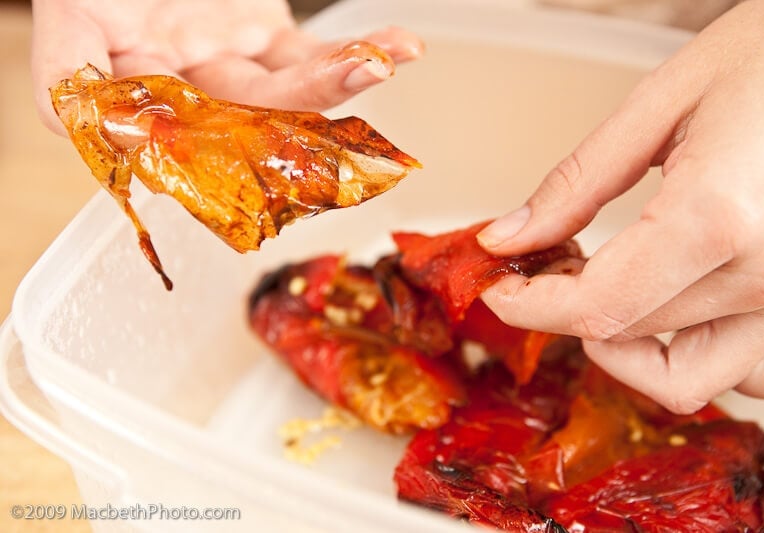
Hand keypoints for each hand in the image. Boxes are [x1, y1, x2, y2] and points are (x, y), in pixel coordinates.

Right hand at [32, 0, 422, 133]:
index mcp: (142, 102)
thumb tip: (79, 127)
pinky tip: (399, 48)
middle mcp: (195, 97)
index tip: (263, 152)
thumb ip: (67, 73)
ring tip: (375, 64)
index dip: (224, 155)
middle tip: (341, 101)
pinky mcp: (272, 42)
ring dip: (339, 81)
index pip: (182, 148)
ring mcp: (238, 69)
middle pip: (250, 123)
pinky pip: (319, 53)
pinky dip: (362, 49)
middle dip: (298, 115)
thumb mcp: (68, 16)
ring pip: (294, 91)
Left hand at [478, 0, 763, 413]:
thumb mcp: (661, 103)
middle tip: (551, 263)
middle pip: (629, 336)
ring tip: (610, 285)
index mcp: (719, 215)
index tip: (503, 291)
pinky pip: (752, 378)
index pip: (596, 306)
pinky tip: (674, 306)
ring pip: (686, 375)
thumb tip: (509, 238)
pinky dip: (699, 357)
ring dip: (628, 344)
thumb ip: (577, 184)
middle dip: (568, 310)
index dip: (531, 308)